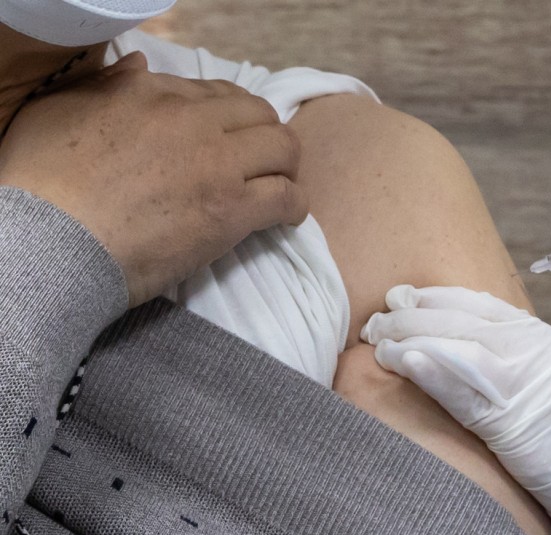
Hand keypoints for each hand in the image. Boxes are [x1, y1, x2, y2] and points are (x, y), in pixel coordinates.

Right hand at [0, 52, 308, 306]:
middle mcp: (194, 121)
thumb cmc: (43, 182)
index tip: (227, 136)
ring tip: (279, 184)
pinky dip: (294, 205)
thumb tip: (137, 64)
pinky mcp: (233, 209)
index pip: (215, 93)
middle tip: (261, 160)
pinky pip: (287, 197)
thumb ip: (104, 85)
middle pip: (259, 114)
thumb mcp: (58, 111)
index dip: (228, 115)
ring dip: (286, 166)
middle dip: (265, 134)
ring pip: (283, 149)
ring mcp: (218, 164)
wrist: (54, 241)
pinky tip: (287, 215)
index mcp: (153, 93)